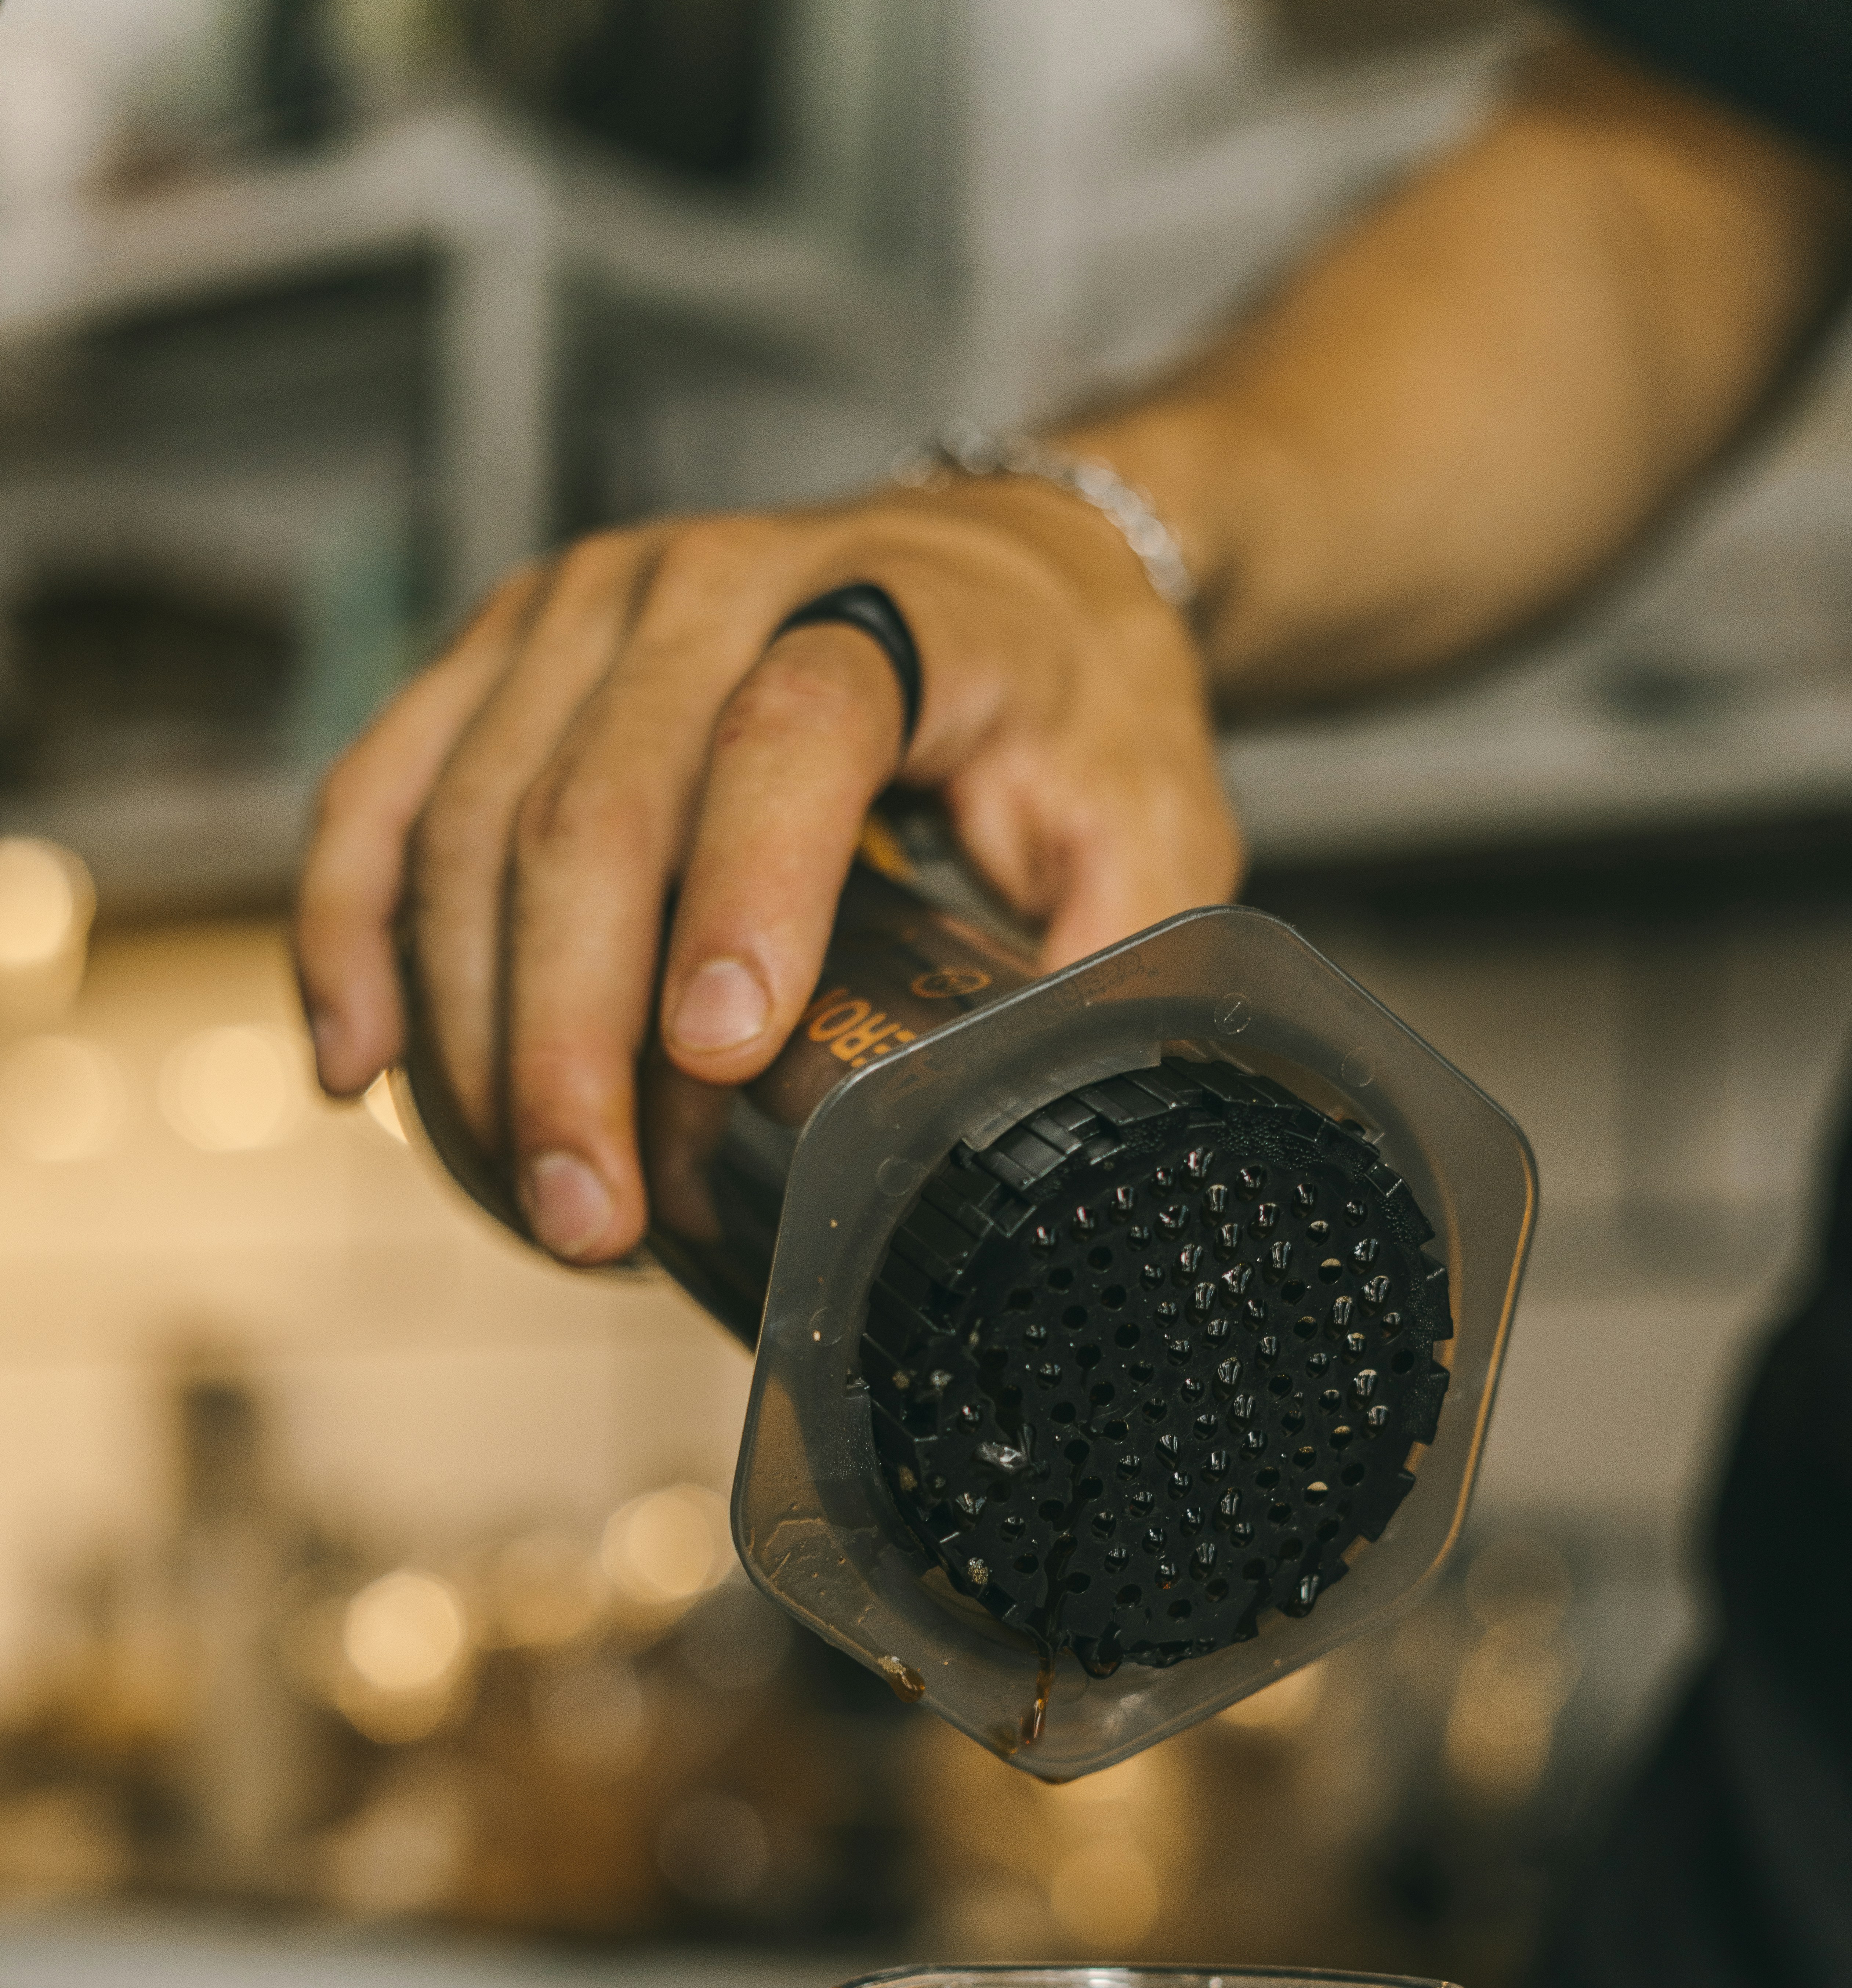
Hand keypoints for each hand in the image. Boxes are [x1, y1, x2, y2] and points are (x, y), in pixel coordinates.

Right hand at [293, 482, 1240, 1263]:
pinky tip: (364, 1064)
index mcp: (887, 609)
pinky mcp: (498, 656)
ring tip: (537, 1203)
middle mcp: (707, 585)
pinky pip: (383, 792)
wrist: (1010, 562)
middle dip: (572, 1043)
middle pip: (594, 811)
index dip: (745, 893)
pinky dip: (355, 932)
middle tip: (595, 1216)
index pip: (792, 736)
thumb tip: (1051, 1128)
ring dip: (476, 1034)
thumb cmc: (1071, 703)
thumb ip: (1109, 964)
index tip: (713, 1055)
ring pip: (470, 824)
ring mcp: (577, 612)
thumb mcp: (1152, 825)